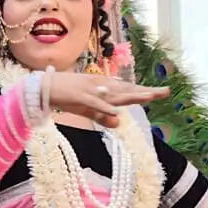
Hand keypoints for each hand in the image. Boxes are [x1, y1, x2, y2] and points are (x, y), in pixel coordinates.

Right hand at [44, 73, 168, 127]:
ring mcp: (90, 90)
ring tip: (148, 97)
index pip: (127, 90)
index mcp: (102, 88)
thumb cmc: (64, 96)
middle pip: (126, 90)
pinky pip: (94, 103)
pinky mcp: (78, 96)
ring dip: (130, 95)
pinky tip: (116, 110)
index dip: (143, 92)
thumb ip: (101, 116)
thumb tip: (119, 121)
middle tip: (164, 92)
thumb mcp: (86, 109)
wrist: (42, 87)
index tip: (161, 93)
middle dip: (144, 92)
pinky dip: (104, 106)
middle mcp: (99, 86)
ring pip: (114, 94)